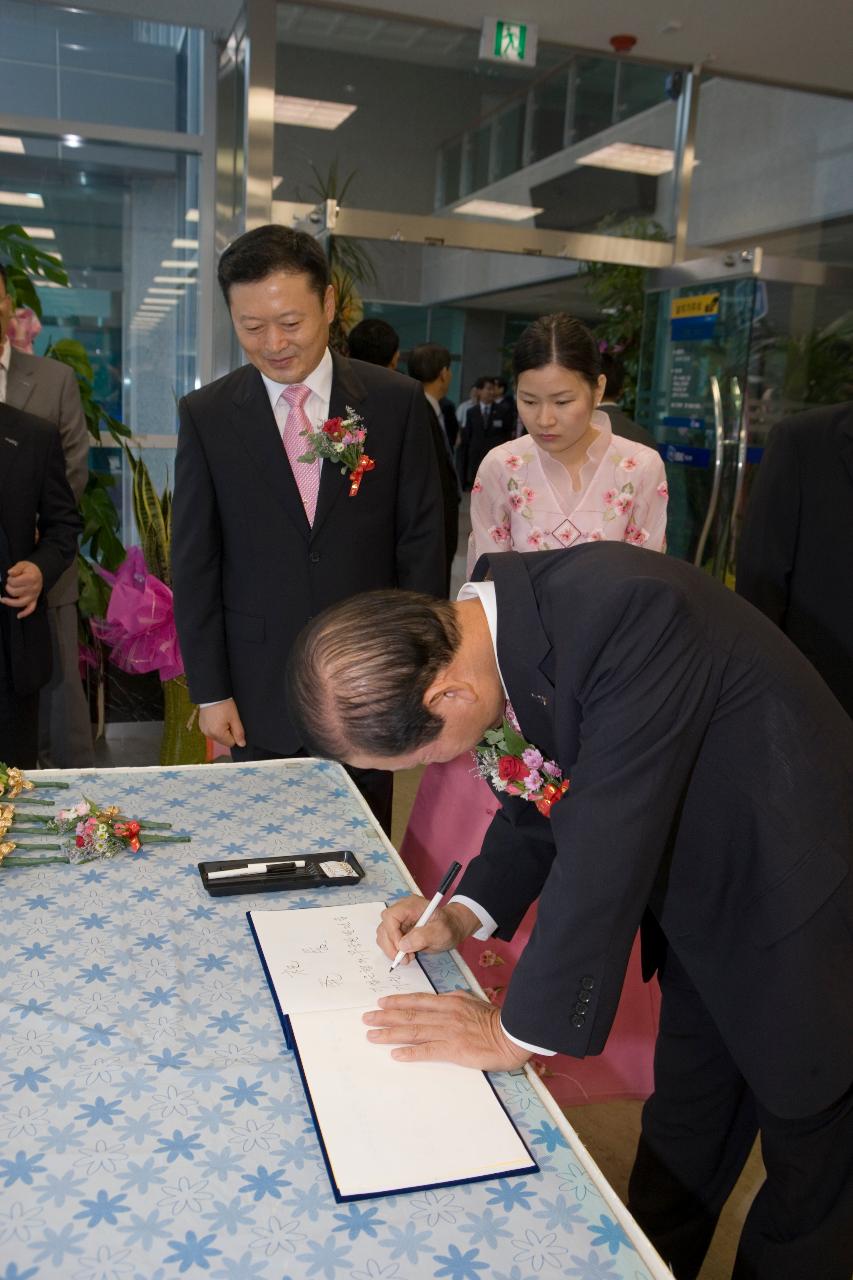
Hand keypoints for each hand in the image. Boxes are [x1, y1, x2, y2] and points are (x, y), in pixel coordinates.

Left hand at [1, 561, 43, 617]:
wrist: (39, 573)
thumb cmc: (30, 569)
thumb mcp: (23, 564)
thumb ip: (16, 568)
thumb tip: (10, 573)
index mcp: (31, 579)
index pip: (15, 582)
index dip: (10, 579)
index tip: (11, 577)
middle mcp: (33, 588)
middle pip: (15, 592)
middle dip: (9, 587)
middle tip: (10, 583)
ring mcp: (33, 596)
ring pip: (20, 603)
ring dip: (10, 601)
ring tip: (3, 599)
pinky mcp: (34, 600)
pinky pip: (30, 609)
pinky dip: (25, 613)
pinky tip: (19, 616)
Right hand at [199, 698, 245, 748]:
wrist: (212, 694)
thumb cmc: (224, 705)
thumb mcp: (234, 718)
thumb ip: (239, 733)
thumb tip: (242, 745)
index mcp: (217, 734)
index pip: (231, 743)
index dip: (234, 734)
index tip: (232, 723)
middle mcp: (209, 734)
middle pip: (223, 740)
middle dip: (227, 732)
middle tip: (227, 719)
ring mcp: (204, 730)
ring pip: (217, 736)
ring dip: (221, 730)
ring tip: (221, 717)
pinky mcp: (201, 726)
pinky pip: (211, 731)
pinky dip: (215, 727)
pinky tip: (216, 717)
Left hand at [363, 990, 531, 1070]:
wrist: (512, 1034)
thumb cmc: (495, 1019)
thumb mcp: (472, 1001)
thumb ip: (454, 1001)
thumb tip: (440, 1000)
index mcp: (449, 1002)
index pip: (418, 1000)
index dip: (397, 1001)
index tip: (381, 1002)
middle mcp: (445, 1014)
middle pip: (409, 1015)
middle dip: (385, 1016)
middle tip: (366, 1018)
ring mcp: (448, 1031)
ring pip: (413, 1031)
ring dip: (390, 1033)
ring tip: (372, 1035)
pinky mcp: (454, 1049)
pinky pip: (428, 1051)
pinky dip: (410, 1052)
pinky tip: (396, 1054)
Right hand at [376, 896, 478, 963]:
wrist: (452, 928)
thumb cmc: (449, 927)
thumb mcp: (441, 932)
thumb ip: (423, 937)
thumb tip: (402, 945)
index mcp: (412, 905)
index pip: (391, 916)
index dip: (392, 933)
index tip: (401, 949)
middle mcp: (402, 910)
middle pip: (384, 926)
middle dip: (391, 945)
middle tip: (404, 959)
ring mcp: (399, 920)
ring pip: (383, 935)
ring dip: (391, 949)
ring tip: (408, 957)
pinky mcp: (398, 930)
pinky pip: (388, 940)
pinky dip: (393, 950)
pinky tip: (407, 954)